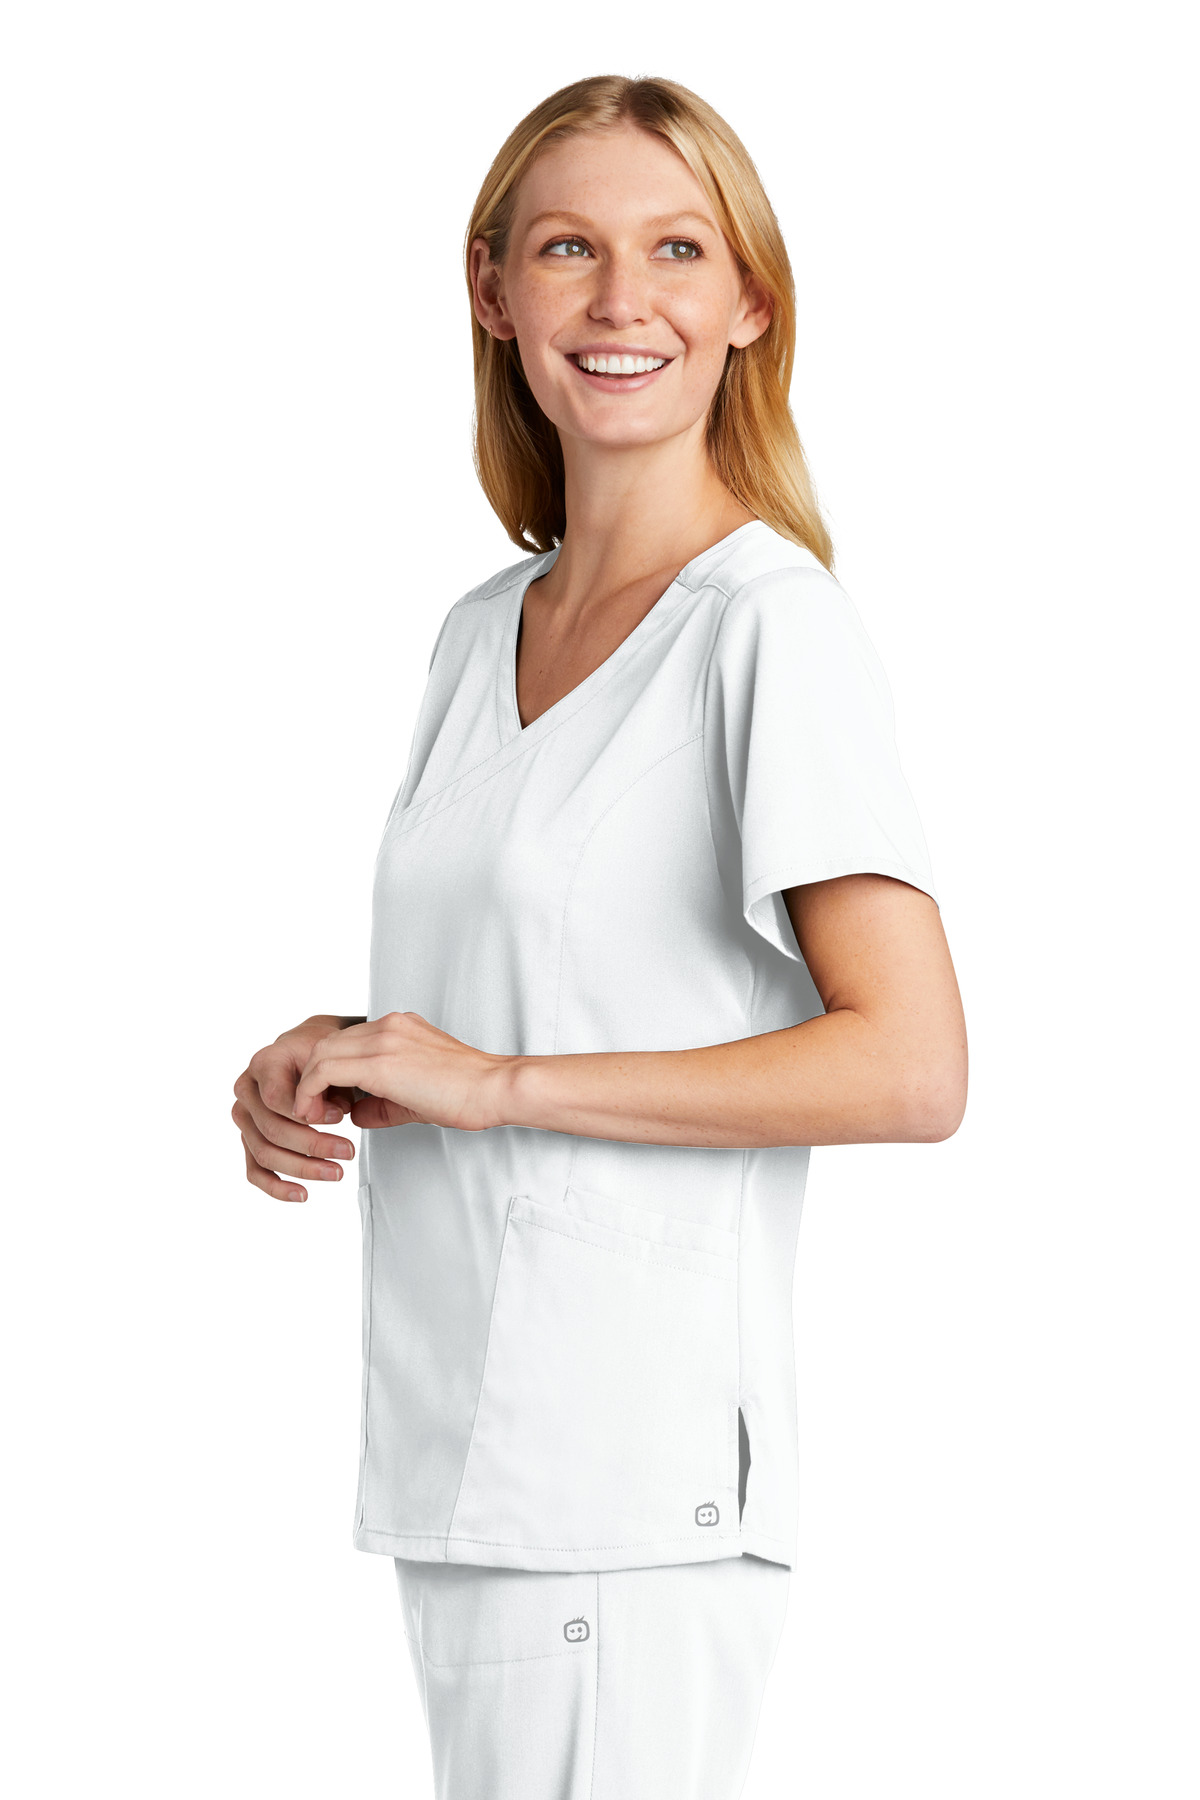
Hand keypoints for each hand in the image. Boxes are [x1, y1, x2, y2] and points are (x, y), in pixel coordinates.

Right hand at [232, 1015, 358, 1202]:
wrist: (305, 1050)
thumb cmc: (316, 1052)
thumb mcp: (328, 1057)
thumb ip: (324, 1083)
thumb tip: (328, 1115)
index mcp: (263, 1064)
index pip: (275, 1098)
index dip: (307, 1113)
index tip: (339, 1118)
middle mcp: (247, 1091)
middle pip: (273, 1129)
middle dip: (313, 1145)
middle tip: (347, 1152)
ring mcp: (245, 1117)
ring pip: (265, 1153)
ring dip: (303, 1168)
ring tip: (335, 1172)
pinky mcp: (248, 1139)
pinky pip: (255, 1170)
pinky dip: (277, 1186)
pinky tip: (302, 1193)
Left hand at [292, 1011, 513, 1134]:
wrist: (493, 1088)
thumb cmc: (468, 1093)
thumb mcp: (416, 1095)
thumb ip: (381, 1102)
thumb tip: (356, 1114)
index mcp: (399, 1027)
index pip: (346, 1041)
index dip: (328, 1071)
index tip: (330, 1100)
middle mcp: (388, 1025)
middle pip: (326, 1043)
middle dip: (311, 1077)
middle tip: (312, 1109)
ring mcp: (384, 1038)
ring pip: (320, 1053)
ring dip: (307, 1086)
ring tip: (310, 1114)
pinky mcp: (380, 1060)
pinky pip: (325, 1070)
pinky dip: (310, 1091)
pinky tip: (315, 1113)